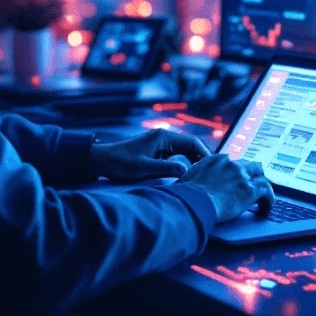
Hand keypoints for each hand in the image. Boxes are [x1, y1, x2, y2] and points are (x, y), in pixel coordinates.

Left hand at [88, 128, 210, 181]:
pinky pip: (176, 157)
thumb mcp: (144, 167)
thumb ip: (166, 168)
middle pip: (191, 147)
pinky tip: (187, 177)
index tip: (213, 167)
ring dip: (193, 164)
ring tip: (202, 178)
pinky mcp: (157, 152)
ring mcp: (161, 145)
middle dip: (201, 160)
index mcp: (163, 137)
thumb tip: (187, 171)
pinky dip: (183, 165)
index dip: (205, 154)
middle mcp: (164, 138)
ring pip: (185, 153)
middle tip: (211, 175)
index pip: (192, 142)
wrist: (101, 160)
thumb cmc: (120, 163)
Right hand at [176, 155, 274, 222]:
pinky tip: (266, 207)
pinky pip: (267, 192)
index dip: (237, 171)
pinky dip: (269, 200)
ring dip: (263, 186)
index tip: (237, 178)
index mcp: (217, 160)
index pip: (233, 161)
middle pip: (251, 165)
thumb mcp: (187, 179)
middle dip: (254, 174)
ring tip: (264, 196)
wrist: (195, 201)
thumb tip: (187, 183)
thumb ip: (193, 176)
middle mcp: (232, 164)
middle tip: (254, 183)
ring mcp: (243, 176)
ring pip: (261, 176)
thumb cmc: (187, 194)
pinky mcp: (250, 190)